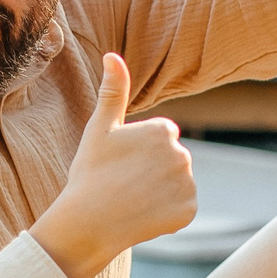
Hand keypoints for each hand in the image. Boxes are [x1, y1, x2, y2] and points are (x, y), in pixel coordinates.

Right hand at [28, 54, 195, 277]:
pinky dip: (166, 214)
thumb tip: (112, 55)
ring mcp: (187, 184)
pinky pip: (181, 209)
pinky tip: (143, 215)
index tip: (120, 163)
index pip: (161, 137)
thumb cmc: (90, 173)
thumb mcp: (99, 128)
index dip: (139, 152)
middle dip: (152, 171)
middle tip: (124, 183)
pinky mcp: (189, 211)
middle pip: (171, 160)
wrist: (88, 222)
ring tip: (132, 200)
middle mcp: (182, 154)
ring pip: (176, 184)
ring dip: (160, 192)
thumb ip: (113, 91)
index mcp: (164, 130)